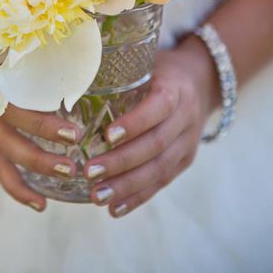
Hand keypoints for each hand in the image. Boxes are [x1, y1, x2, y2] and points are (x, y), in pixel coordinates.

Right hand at [0, 39, 81, 211]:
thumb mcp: (2, 27)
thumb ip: (32, 26)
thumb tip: (86, 12)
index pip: (1, 70)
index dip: (23, 81)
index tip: (51, 83)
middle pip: (7, 117)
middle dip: (40, 128)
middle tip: (75, 136)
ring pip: (4, 148)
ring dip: (36, 163)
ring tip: (70, 171)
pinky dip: (18, 188)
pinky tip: (42, 204)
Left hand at [81, 37, 218, 216]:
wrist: (202, 82)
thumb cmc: (160, 71)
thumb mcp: (146, 63)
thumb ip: (118, 72)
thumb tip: (69, 75)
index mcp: (176, 90)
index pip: (159, 108)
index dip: (135, 123)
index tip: (106, 136)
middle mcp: (187, 117)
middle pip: (156, 145)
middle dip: (122, 162)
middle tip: (89, 172)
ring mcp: (188, 142)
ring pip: (159, 169)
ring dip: (127, 186)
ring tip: (97, 196)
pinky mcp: (185, 160)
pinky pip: (161, 182)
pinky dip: (137, 197)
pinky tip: (114, 209)